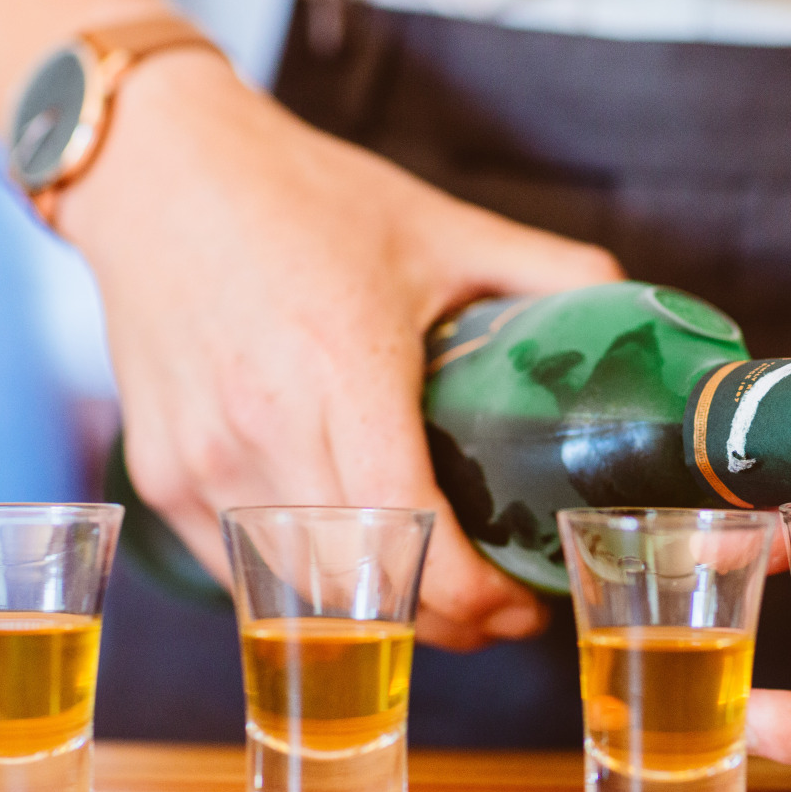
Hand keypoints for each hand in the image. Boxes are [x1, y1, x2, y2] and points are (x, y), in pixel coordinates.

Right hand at [59, 51, 621, 649]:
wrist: (160, 172)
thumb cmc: (302, 198)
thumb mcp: (438, 227)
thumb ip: (546, 268)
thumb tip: (630, 302)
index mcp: (341, 369)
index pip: (410, 526)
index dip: (472, 592)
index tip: (523, 602)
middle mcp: (262, 427)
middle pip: (362, 583)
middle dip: (445, 619)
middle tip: (502, 612)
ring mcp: (202, 461)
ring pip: (301, 592)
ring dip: (378, 616)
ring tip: (440, 601)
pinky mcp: (162, 477)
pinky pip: (243, 572)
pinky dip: (308, 590)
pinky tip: (357, 576)